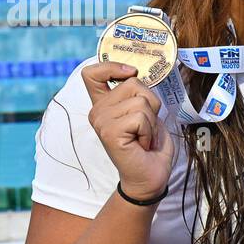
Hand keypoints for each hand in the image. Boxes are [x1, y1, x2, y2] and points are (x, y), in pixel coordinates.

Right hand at [82, 61, 176, 198]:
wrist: (150, 177)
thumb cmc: (150, 146)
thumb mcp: (147, 113)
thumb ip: (138, 94)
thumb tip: (138, 76)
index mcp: (104, 104)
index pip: (92, 73)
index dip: (111, 66)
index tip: (130, 72)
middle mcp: (98, 111)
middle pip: (133, 83)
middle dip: (151, 104)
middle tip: (145, 128)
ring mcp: (101, 121)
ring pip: (141, 100)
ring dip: (151, 121)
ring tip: (144, 137)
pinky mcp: (109, 131)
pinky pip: (141, 117)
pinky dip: (149, 131)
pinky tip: (142, 145)